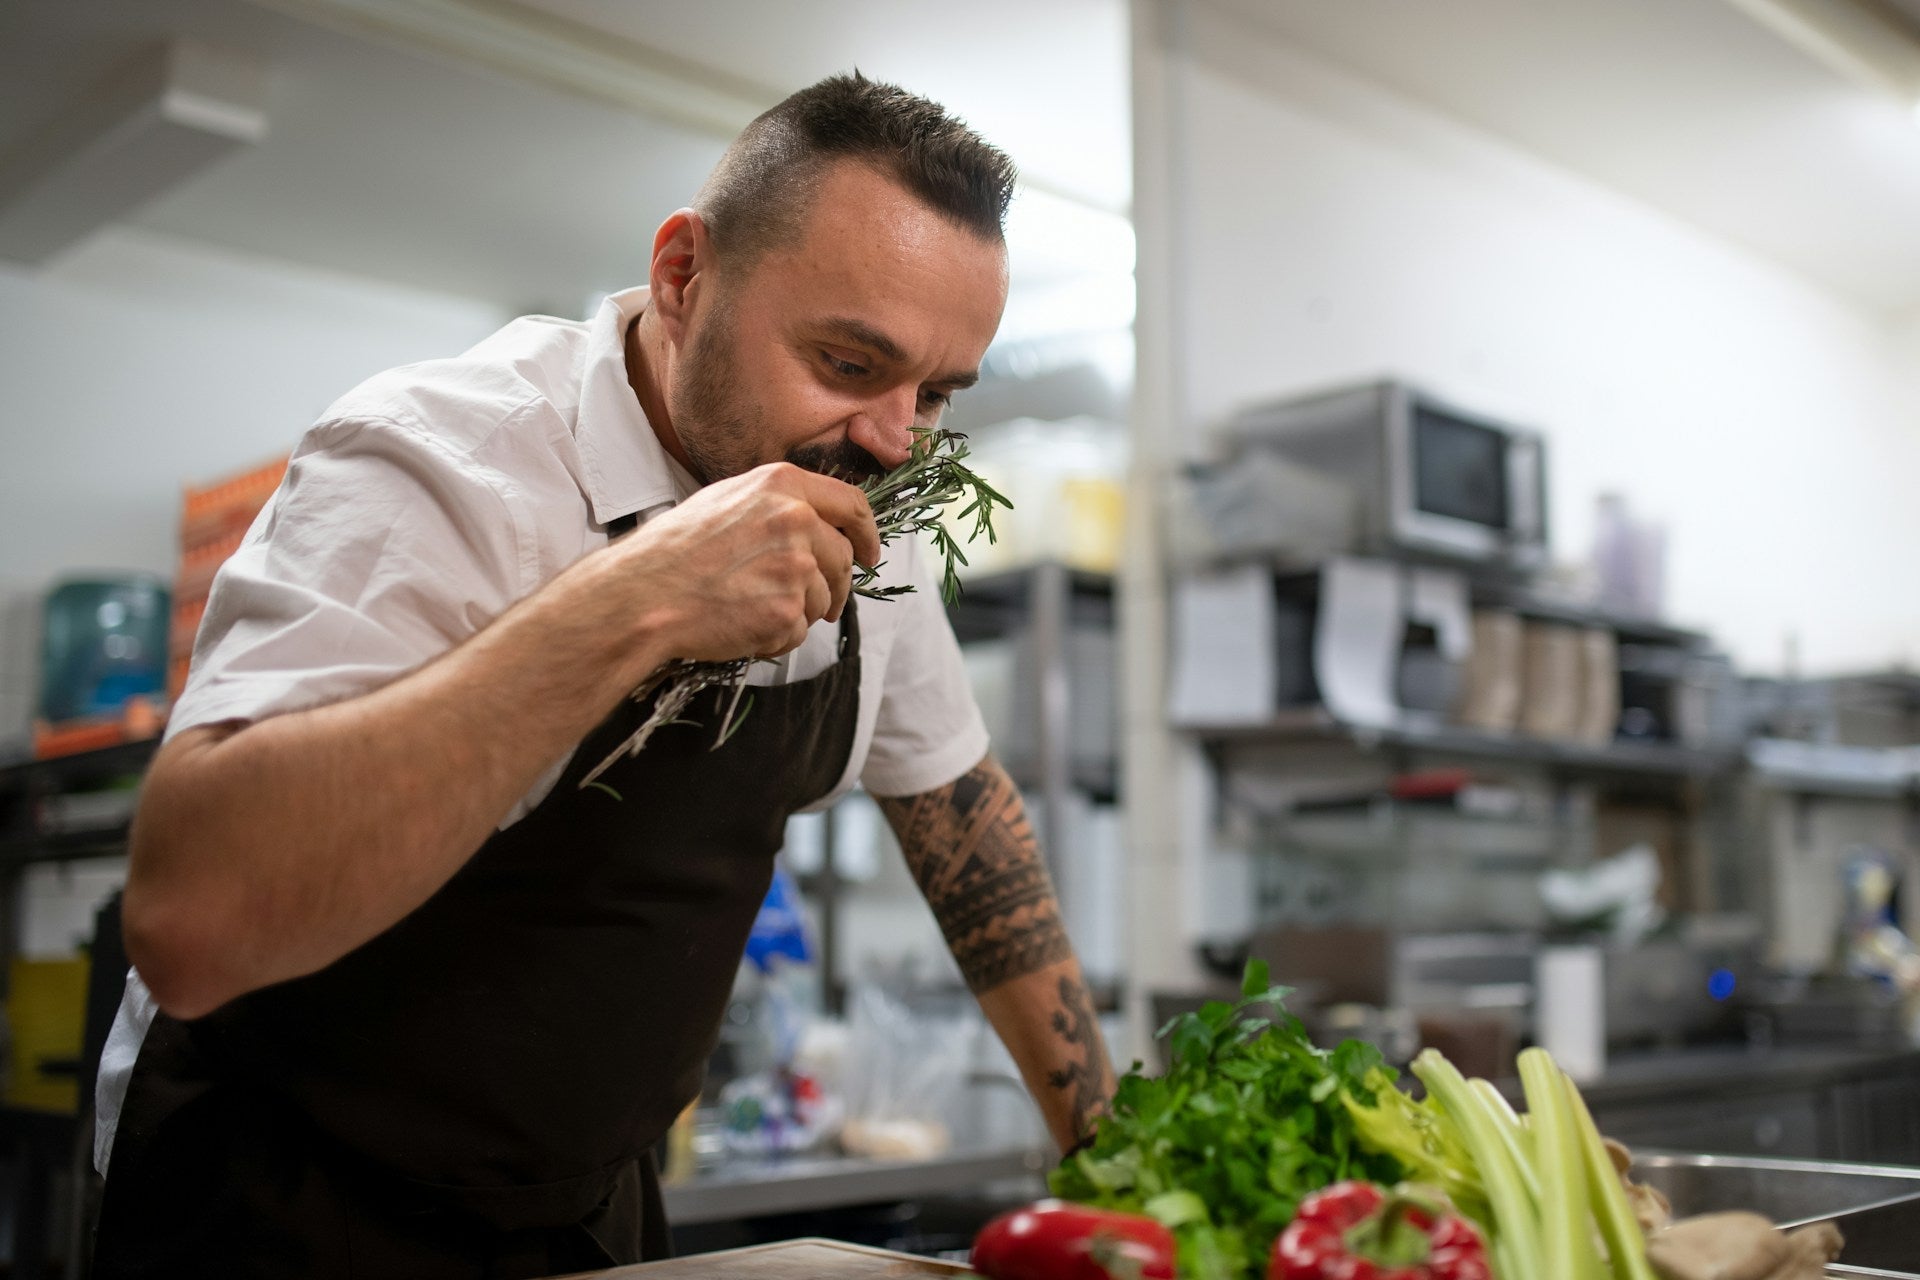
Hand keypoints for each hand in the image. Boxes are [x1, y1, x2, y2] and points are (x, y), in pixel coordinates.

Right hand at [607, 462, 880, 661]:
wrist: (645, 594)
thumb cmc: (675, 551)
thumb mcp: (727, 501)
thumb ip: (776, 505)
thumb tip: (813, 523)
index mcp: (783, 486)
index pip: (853, 506)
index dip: (867, 533)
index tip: (868, 552)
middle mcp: (796, 520)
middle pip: (842, 559)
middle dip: (835, 585)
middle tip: (813, 602)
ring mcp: (795, 567)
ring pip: (823, 600)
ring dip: (798, 613)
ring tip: (751, 609)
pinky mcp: (787, 611)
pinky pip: (798, 633)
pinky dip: (776, 638)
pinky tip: (741, 626)